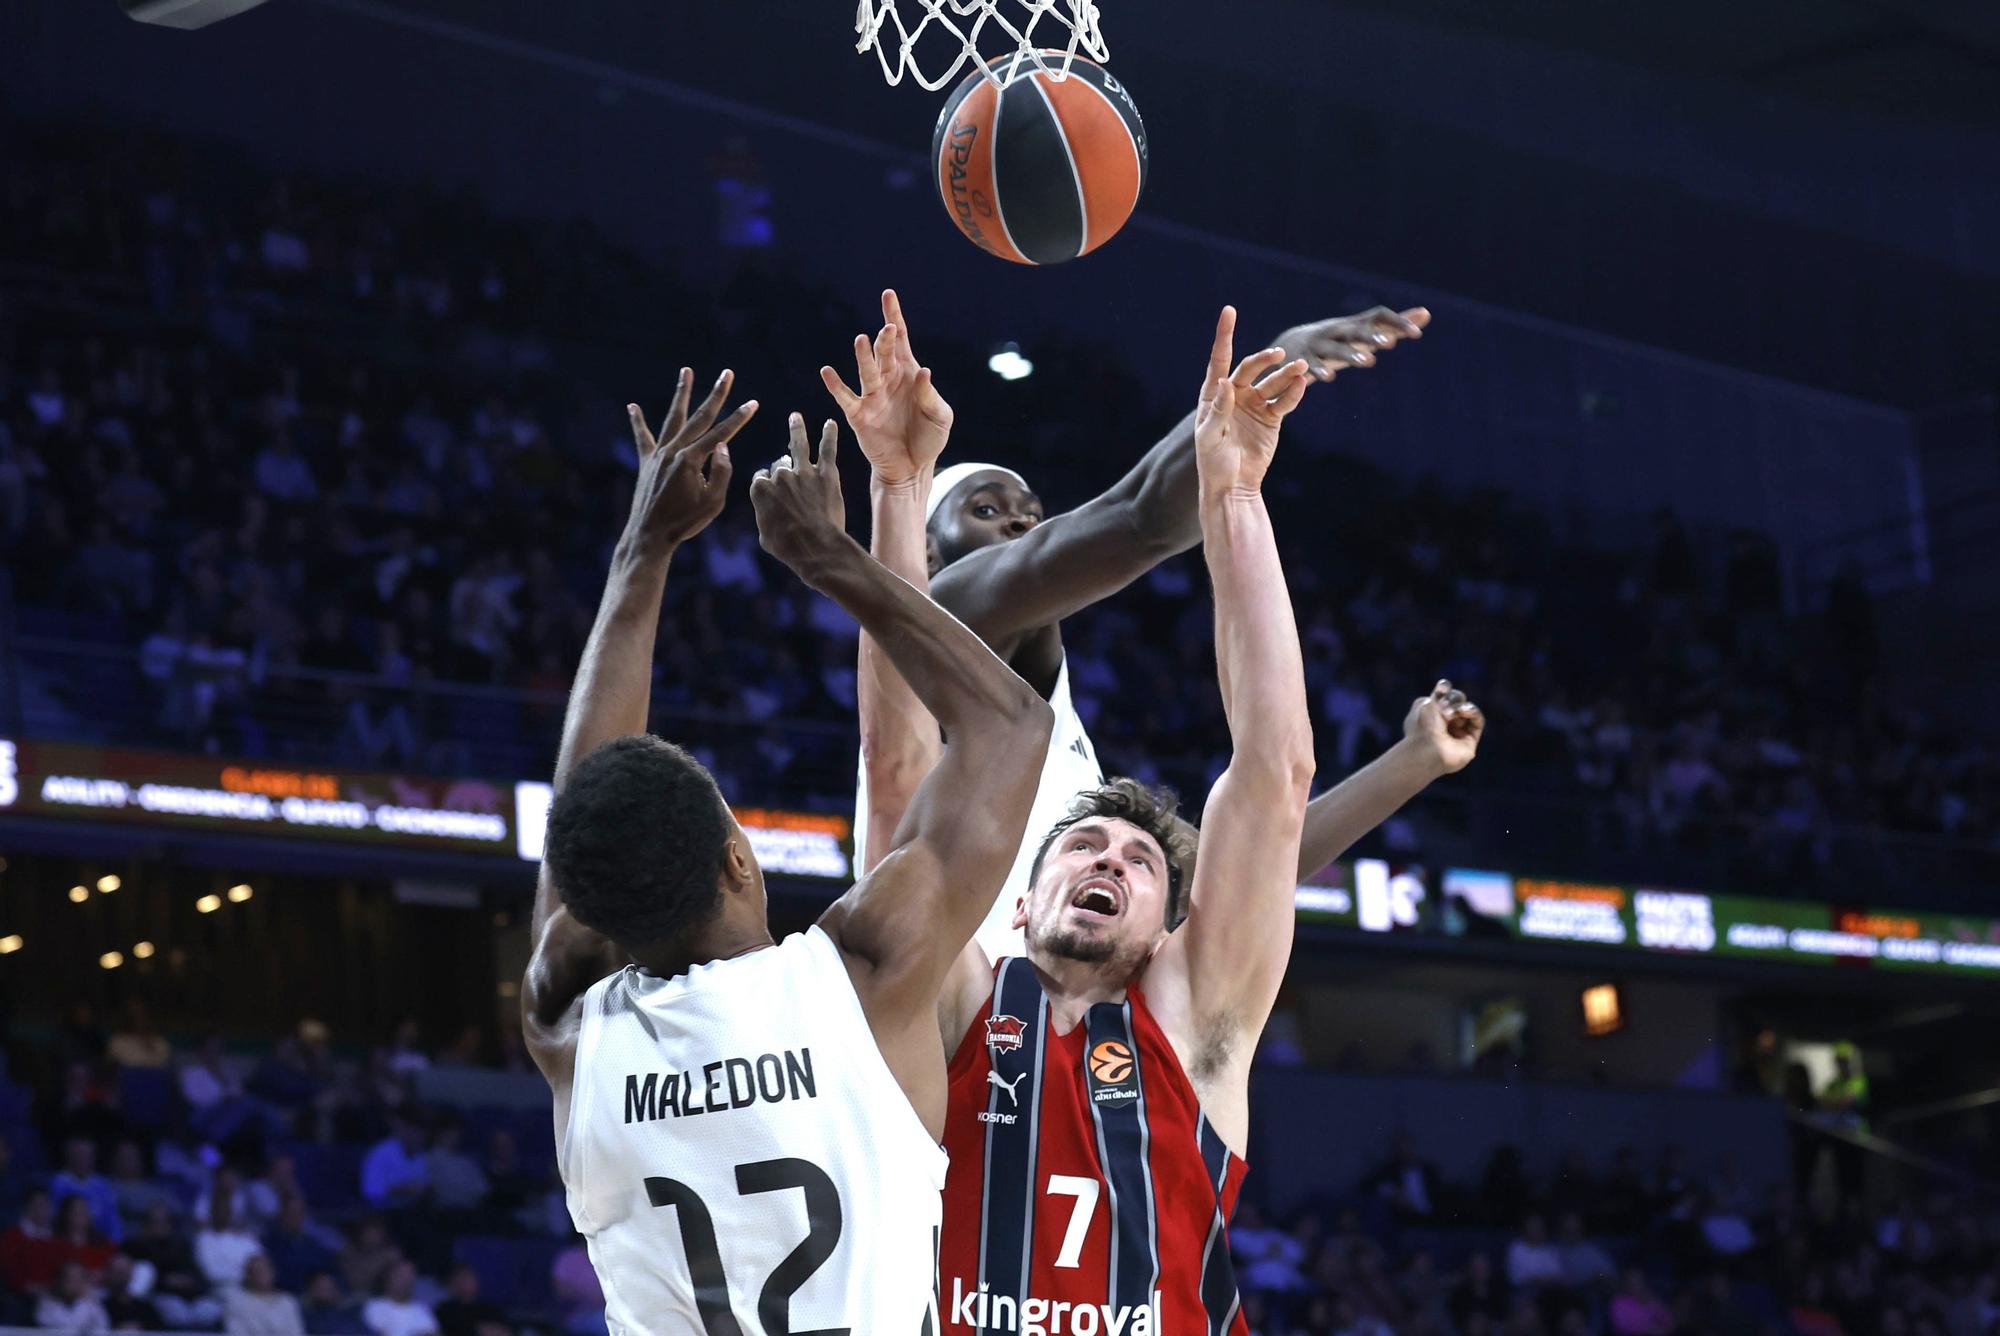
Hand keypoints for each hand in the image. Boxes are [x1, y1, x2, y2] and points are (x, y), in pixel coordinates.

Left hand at [623, 368, 756, 556]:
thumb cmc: (684, 522)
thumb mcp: (713, 502)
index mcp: (692, 460)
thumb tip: (723, 447)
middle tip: (726, 374)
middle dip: (716, 394)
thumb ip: (722, 472)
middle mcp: (674, 451)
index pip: (721, 433)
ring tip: (687, 371)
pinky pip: (642, 437)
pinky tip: (632, 407)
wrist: (649, 535)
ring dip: (681, 393)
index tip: (753, 403)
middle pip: (700, 417)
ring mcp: (658, 454)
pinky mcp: (646, 462)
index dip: (739, 418)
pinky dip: (637, 421)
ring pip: (673, 418)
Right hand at [750, 414, 849, 579]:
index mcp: (761, 489)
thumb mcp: (766, 535)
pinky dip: (829, 435)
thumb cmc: (789, 548)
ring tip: (795, 417)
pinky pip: (827, 449)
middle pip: (780, 464)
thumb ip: (765, 515)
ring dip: (796, 428)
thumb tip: (768, 512)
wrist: (816, 548)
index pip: (761, 477)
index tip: (772, 487)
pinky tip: (830, 424)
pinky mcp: (826, 474)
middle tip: (789, 471)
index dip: (767, 483)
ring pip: (799, 444)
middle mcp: (780, 476)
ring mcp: (804, 472)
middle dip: (784, 468)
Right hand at [820, 289, 954, 486]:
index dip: (895, 316)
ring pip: (866, 370)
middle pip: (884, 353)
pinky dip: (836, 385)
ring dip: (864, 356)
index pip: (902, 340)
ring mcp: (872, 396)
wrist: (912, 468)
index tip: (888, 294)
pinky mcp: (859, 415)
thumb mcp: (940, 418)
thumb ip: (930, 396)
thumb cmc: (929, 439)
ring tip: (862, 340)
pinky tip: (827, 371)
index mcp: (909, 374)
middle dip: (886, 340)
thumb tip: (923, 372)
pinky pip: (845, 397)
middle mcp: (888, 380)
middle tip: (888, 328)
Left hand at [1194, 305, 1311, 496]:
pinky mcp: (1271, 418)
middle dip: (1265, 359)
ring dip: (1286, 373)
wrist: (1233, 486)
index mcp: (1214, 394)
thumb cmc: (1213, 463)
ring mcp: (1255, 405)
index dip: (1224, 335)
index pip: (1219, 359)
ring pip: (1272, 382)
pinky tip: (1301, 383)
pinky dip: (1293, 392)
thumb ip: (1218, 410)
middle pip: (1251, 368)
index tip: (1229, 311)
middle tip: (1279, 355)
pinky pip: (1284, 400)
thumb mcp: (1210, 437)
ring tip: (1301, 367)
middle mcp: (1235, 395)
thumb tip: (1225, 381)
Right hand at [1275, 305, 1429, 381]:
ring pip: (1336, 348)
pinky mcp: (1302, 359)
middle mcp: (1337, 331)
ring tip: (1369, 362)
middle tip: (1389, 343)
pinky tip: (1329, 378)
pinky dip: (1320, 370)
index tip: (1417, 334)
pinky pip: (1311, 364)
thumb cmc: (1338, 341)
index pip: (1378, 317)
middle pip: (1356, 331)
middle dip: (1371, 335)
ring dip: (1351, 354)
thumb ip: (1394, 326)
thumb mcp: (1365, 332)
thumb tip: (1426, 313)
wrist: (1290, 346)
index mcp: (1355, 325)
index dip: (1397, 323)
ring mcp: (1318, 344)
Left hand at [1402, 679, 1484, 774]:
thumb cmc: (1421, 728)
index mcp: (1427, 714)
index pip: (1441, 695)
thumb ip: (1439, 694)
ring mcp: (1456, 732)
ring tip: (1447, 714)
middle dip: (1451, 698)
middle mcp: (1443, 723)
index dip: (1444, 688)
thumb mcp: (1426, 705)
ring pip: (1467, 709)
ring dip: (1459, 706)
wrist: (1425, 750)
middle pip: (1456, 700)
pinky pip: (1477, 720)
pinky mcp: (1469, 740)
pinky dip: (1472, 712)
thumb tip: (1444, 686)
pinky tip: (1463, 711)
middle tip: (1443, 705)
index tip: (1442, 688)